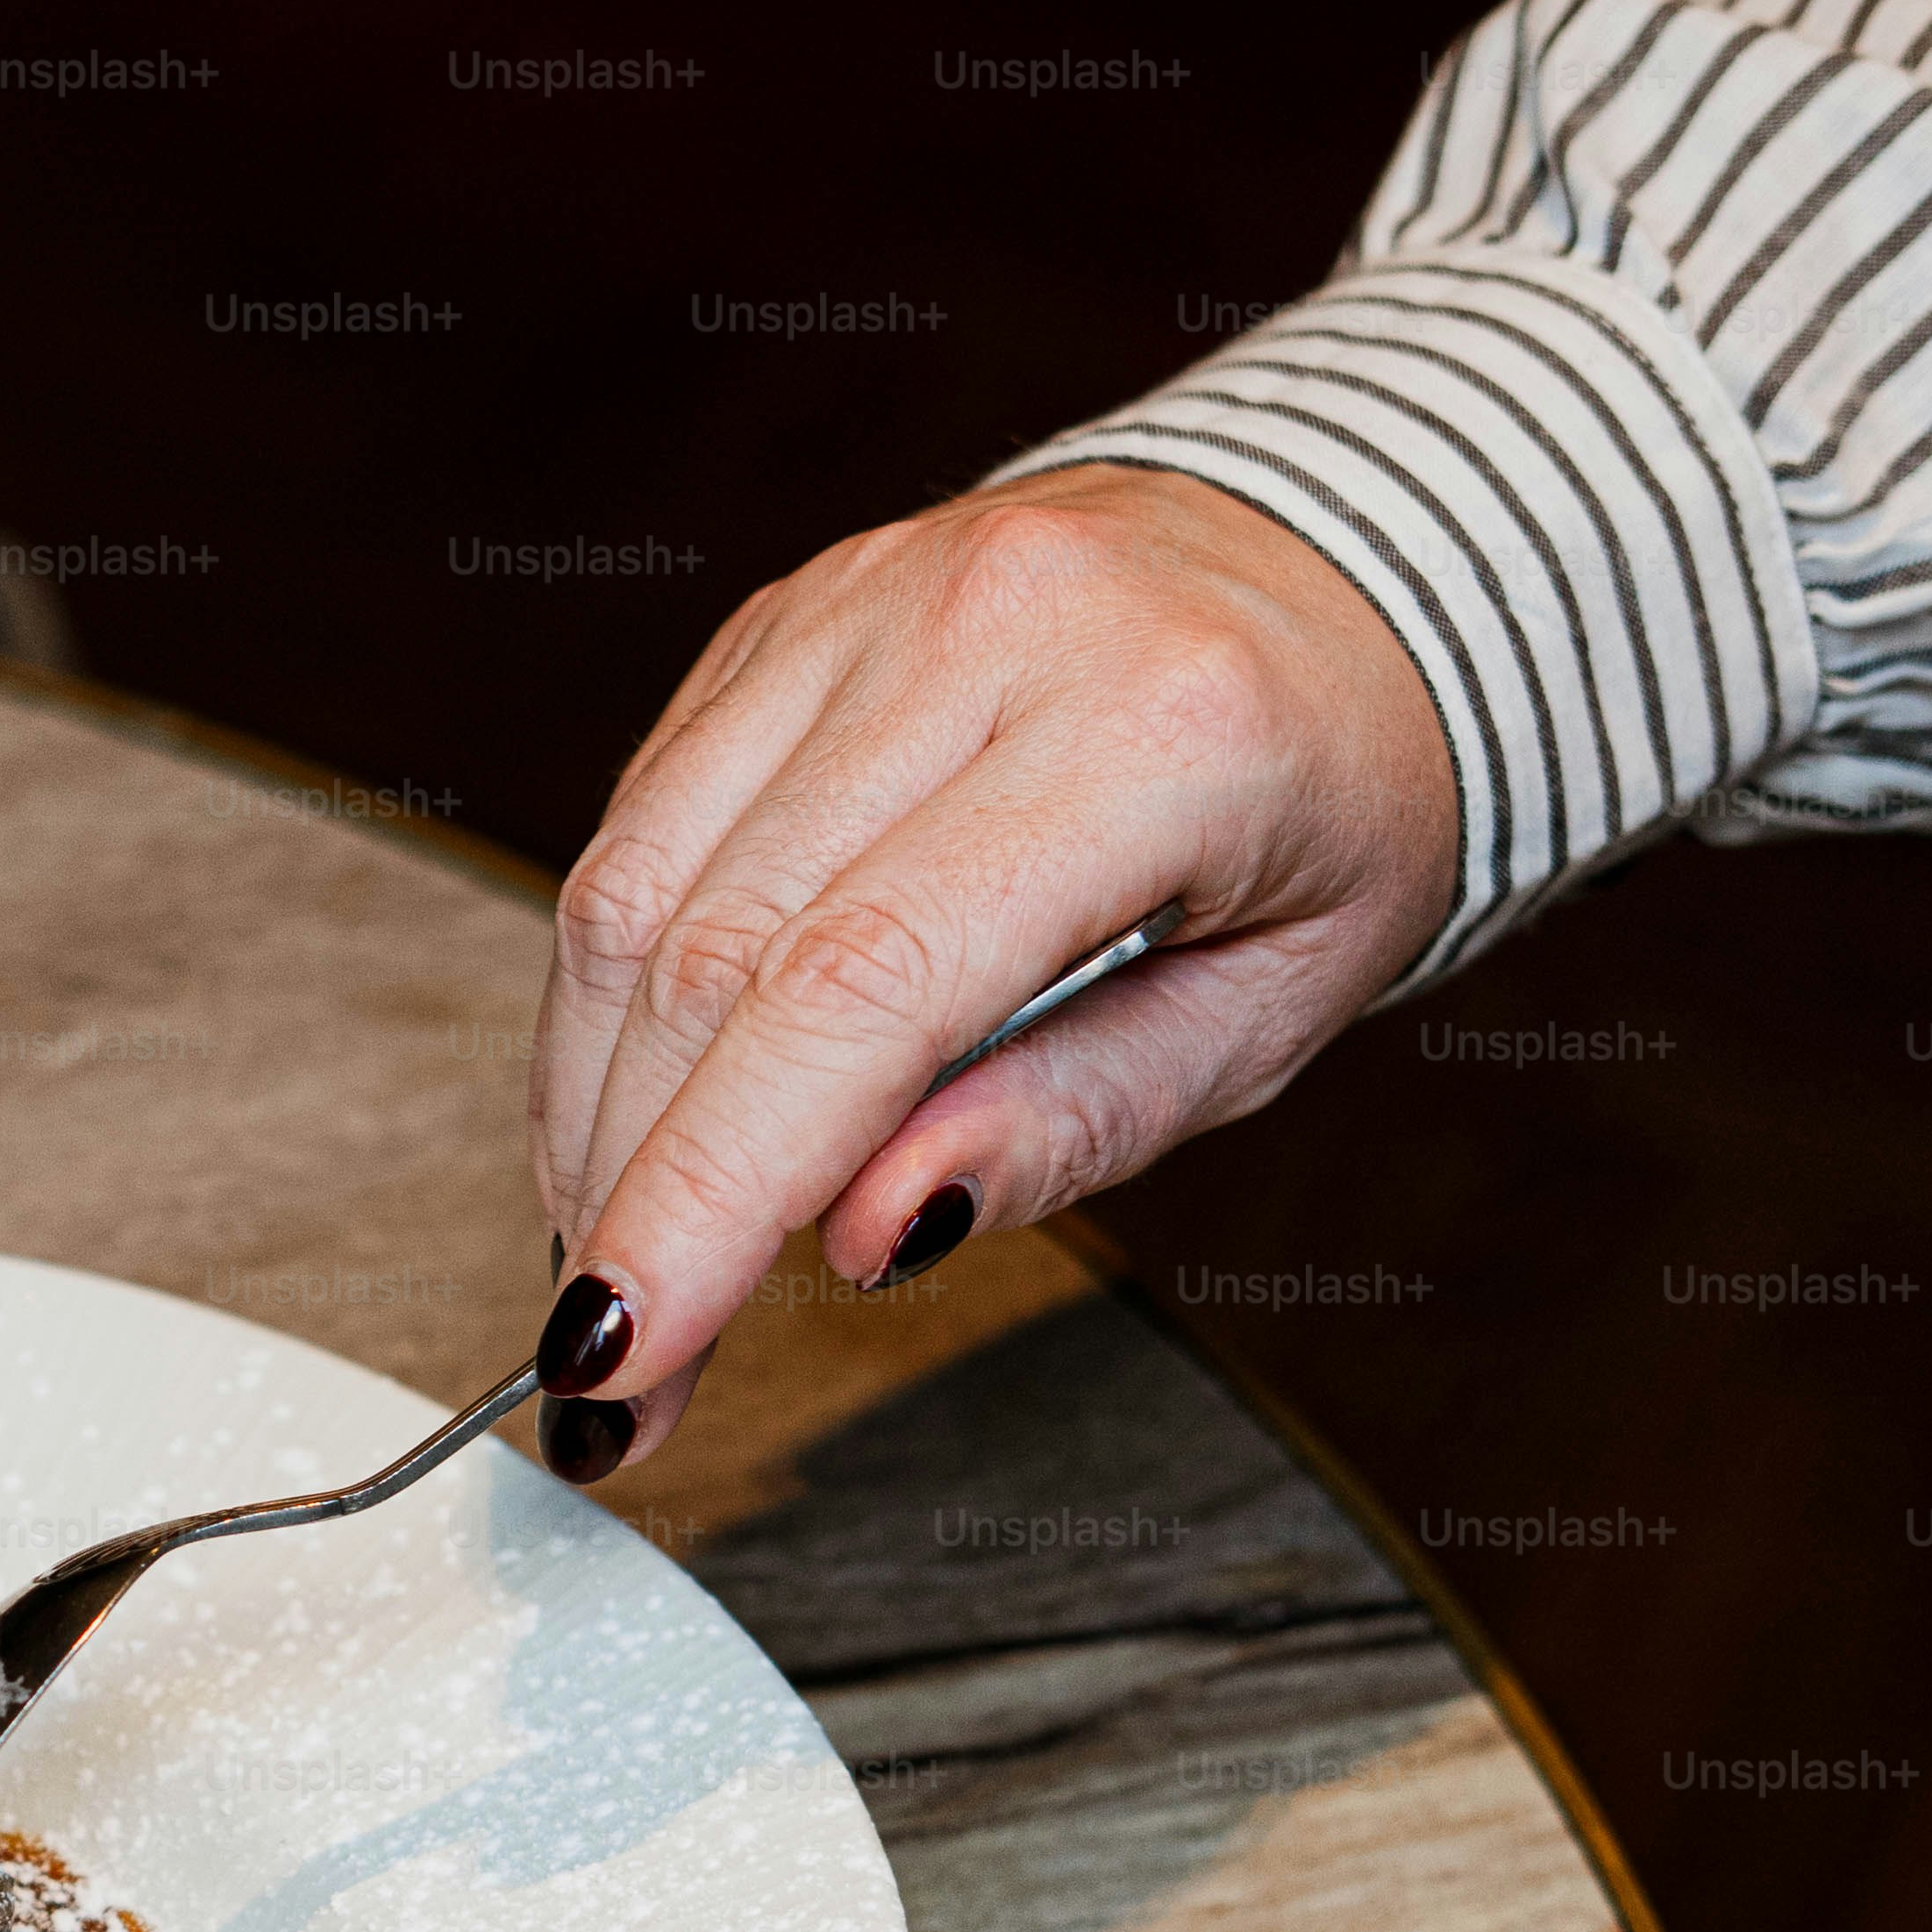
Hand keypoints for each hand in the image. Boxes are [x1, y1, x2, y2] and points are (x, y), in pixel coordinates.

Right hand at [523, 464, 1455, 1476]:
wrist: (1339, 566)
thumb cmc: (1330, 799)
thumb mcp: (1276, 1010)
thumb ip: (1075, 1122)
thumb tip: (870, 1229)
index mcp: (1153, 726)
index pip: (857, 989)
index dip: (708, 1189)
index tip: (622, 1347)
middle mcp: (986, 627)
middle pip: (715, 954)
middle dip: (635, 1192)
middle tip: (614, 1365)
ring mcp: (861, 606)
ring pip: (632, 895)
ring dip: (592, 1113)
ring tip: (615, 1256)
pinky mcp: (779, 624)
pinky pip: (635, 834)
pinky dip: (608, 1008)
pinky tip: (631, 1119)